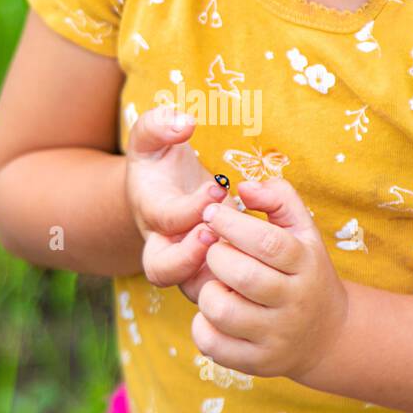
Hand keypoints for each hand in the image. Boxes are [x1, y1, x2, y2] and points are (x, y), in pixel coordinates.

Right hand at [125, 105, 227, 291]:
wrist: (160, 194)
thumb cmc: (157, 163)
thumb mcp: (149, 138)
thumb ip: (159, 124)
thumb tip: (184, 122)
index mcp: (151, 211)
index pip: (166, 218)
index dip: (192, 207)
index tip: (219, 187)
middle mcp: (163, 244)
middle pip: (161, 270)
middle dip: (189, 257)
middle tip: (215, 235)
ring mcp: (184, 264)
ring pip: (192, 288)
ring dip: (219, 275)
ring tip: (244, 250)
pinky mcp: (205, 274)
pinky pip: (219, 291)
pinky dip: (238, 282)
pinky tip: (263, 258)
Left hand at [192, 177, 348, 379]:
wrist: (326, 334)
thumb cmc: (303, 270)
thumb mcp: (302, 230)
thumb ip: (278, 197)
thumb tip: (243, 187)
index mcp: (306, 264)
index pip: (267, 242)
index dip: (232, 224)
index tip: (212, 213)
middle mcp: (295, 302)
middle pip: (243, 276)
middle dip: (215, 256)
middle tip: (213, 251)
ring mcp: (277, 336)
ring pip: (223, 311)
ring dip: (207, 291)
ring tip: (216, 284)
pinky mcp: (258, 363)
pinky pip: (213, 345)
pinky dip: (202, 326)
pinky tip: (212, 312)